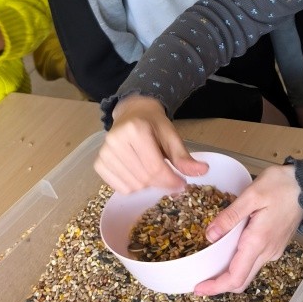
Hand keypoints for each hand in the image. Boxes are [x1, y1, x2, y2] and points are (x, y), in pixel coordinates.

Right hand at [94, 95, 208, 193]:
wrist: (132, 113)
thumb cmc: (153, 124)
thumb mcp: (172, 135)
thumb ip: (184, 156)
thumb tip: (203, 171)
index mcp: (135, 130)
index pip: (155, 167)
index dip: (171, 180)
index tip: (182, 184)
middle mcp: (115, 140)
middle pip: (144, 178)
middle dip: (161, 183)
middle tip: (170, 179)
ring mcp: (104, 152)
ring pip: (133, 186)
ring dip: (148, 185)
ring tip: (152, 171)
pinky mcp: (99, 163)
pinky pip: (120, 188)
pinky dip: (133, 186)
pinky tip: (138, 172)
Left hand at [194, 164, 302, 295]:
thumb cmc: (282, 185)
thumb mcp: (252, 194)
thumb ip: (230, 216)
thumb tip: (210, 236)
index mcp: (258, 241)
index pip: (235, 277)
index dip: (216, 287)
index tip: (198, 289)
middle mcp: (267, 252)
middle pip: (241, 281)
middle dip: (219, 286)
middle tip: (199, 283)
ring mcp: (273, 250)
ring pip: (248, 272)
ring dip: (229, 275)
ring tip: (210, 267)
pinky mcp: (276, 245)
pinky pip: (255, 261)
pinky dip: (240, 264)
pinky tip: (229, 252)